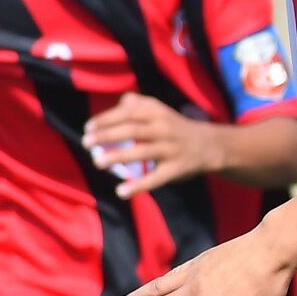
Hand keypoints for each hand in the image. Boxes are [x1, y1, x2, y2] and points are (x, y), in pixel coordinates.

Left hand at [83, 93, 218, 198]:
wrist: (210, 145)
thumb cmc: (175, 127)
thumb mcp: (160, 110)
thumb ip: (138, 104)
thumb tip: (117, 103)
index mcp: (157, 111)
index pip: (127, 113)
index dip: (106, 120)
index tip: (88, 128)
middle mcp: (164, 128)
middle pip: (132, 130)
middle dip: (107, 136)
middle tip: (86, 143)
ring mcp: (171, 148)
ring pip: (142, 152)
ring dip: (118, 156)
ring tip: (98, 162)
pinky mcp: (177, 168)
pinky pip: (156, 178)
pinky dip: (138, 186)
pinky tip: (121, 192)